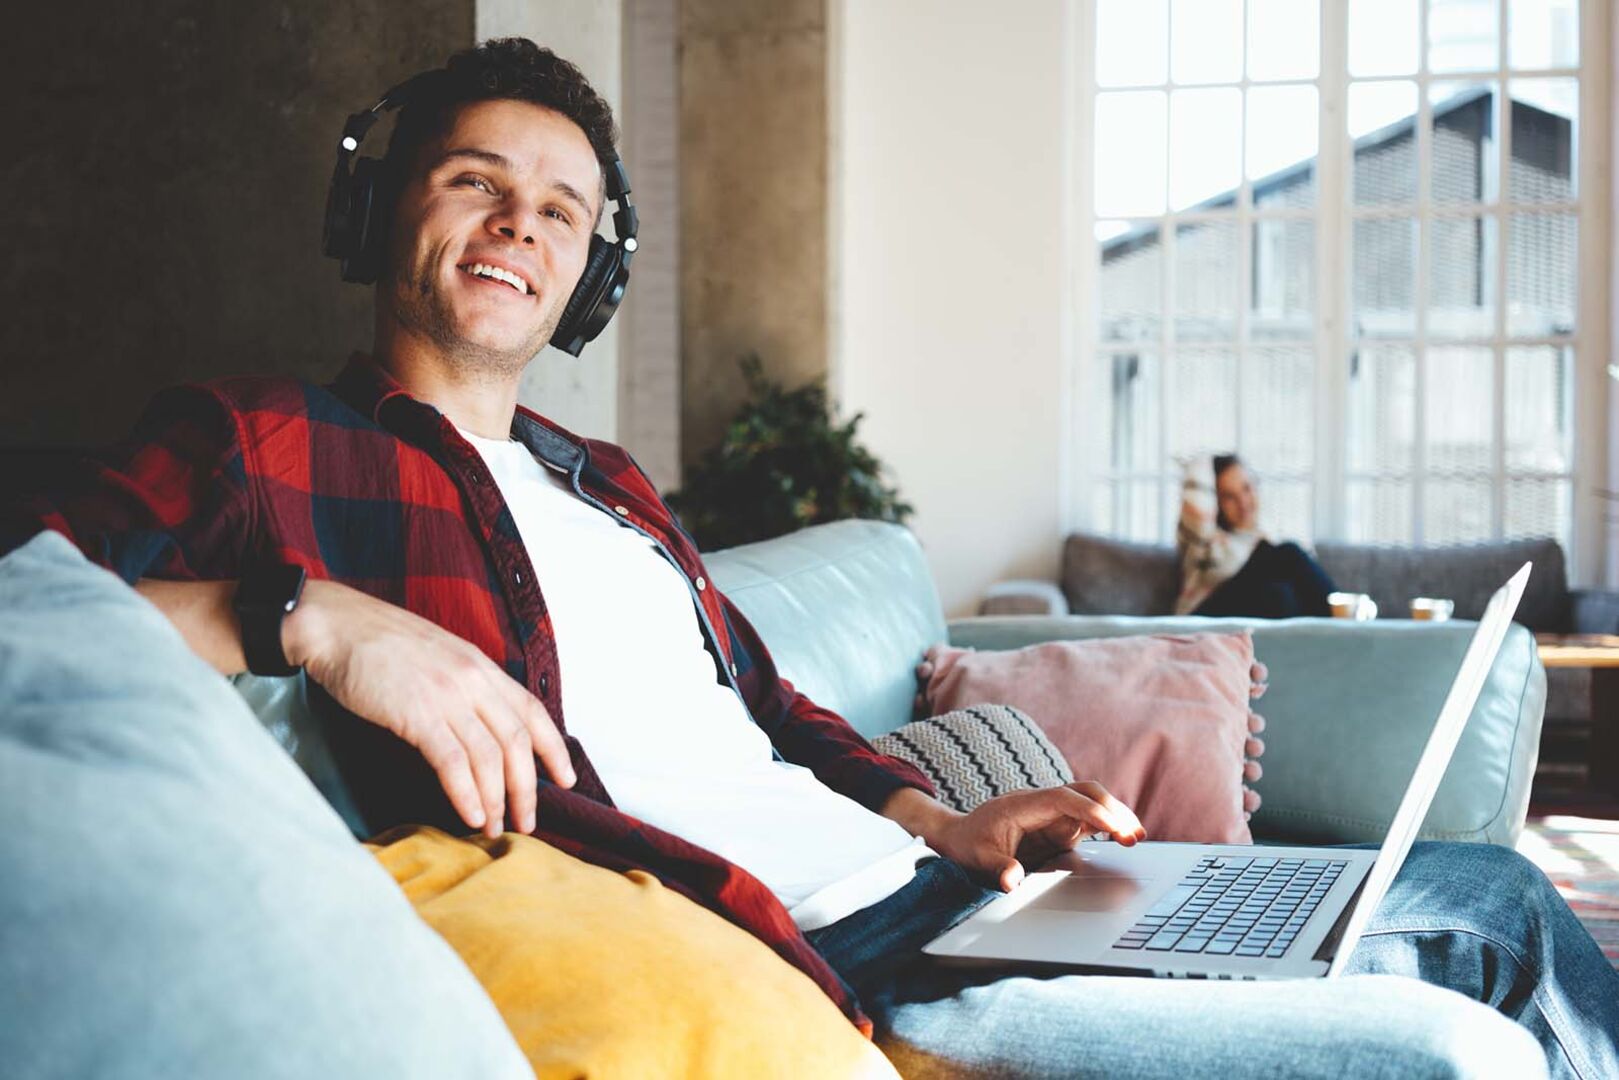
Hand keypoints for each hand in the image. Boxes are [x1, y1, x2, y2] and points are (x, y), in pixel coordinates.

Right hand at [284, 579, 573, 837]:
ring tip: (494, 827)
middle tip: (526, 822)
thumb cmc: (380, 645)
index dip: (554, 748)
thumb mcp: (439, 656)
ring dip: (496, 799)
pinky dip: (466, 794)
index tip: (565, 779)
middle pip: (517, 741)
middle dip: (527, 788)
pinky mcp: (417, 714)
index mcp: (481, 667)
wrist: (337, 625)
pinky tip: (470, 815)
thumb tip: (481, 726)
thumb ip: (464, 686)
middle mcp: (473, 680)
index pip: (532, 710)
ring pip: (489, 756)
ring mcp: (447, 696)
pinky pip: (453, 761)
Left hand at [903, 782, 1145, 892]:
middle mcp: (1041, 804)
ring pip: (1090, 804)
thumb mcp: (977, 859)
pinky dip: (1108, 826)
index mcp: (1022, 806)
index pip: (1062, 798)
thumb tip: (1012, 880)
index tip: (1111, 826)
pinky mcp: (1058, 827)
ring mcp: (1051, 814)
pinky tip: (1125, 838)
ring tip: (1136, 838)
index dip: (1088, 809)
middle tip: (1132, 834)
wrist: (959, 836)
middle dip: (1111, 808)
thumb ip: (996, 868)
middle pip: (1084, 792)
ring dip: (1115, 815)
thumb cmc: (967, 844)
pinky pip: (1087, 820)